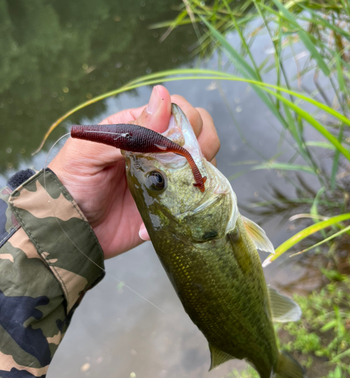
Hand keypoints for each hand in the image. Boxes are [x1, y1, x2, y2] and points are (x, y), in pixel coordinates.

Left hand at [49, 86, 219, 258]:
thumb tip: (163, 96)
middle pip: (199, 135)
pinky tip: (149, 222)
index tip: (178, 139)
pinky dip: (183, 210)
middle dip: (202, 145)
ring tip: (174, 191)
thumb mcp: (91, 152)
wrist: (69, 231)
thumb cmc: (72, 184)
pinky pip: (191, 203)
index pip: (178, 112)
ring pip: (202, 167)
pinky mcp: (169, 207)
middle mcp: (158, 152)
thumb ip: (129, 129)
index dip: (187, 120)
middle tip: (183, 165)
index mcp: (139, 131)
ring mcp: (166, 180)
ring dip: (198, 176)